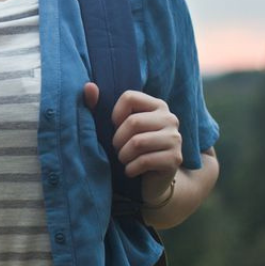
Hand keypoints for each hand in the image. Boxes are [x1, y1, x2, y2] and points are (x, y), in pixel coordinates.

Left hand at [82, 83, 181, 201]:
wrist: (151, 179)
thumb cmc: (128, 146)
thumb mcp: (114, 126)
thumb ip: (98, 105)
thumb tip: (89, 87)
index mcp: (157, 105)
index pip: (129, 97)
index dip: (115, 115)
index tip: (115, 127)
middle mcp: (170, 118)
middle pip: (133, 122)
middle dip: (118, 140)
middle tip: (118, 149)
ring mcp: (175, 139)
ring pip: (138, 142)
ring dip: (123, 155)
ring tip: (124, 159)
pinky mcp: (175, 159)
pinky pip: (144, 161)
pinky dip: (130, 168)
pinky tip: (130, 170)